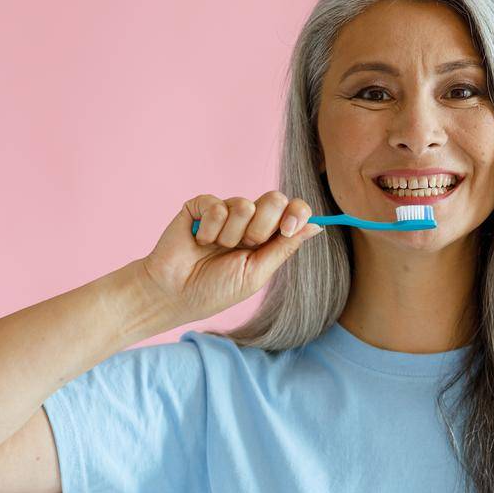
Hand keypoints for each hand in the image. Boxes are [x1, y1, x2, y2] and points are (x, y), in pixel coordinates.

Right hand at [139, 190, 321, 325]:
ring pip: (245, 204)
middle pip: (274, 199)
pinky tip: (199, 241)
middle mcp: (248, 221)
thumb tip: (317, 226)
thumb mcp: (256, 273)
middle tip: (245, 246)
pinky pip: (217, 205)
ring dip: (231, 235)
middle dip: (262, 228)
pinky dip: (210, 229)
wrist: (176, 293)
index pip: (293, 211)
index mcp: (267, 238)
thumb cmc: (215, 290)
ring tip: (215, 249)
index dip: (296, 214)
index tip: (289, 229)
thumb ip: (284, 248)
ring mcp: (224, 211)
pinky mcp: (201, 206)